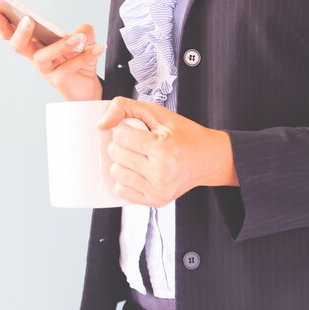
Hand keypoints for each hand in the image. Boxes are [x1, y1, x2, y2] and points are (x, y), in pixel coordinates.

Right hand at [0, 11, 106, 100]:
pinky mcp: (58, 82)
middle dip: (20, 32)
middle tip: (28, 20)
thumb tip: (82, 30)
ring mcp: (46, 71)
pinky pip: (68, 68)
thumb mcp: (84, 41)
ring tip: (78, 38)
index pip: (14, 34)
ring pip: (42, 57)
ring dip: (59, 45)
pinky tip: (98, 48)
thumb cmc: (79, 63)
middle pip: (19, 46)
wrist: (89, 89)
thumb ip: (84, 31)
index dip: (3, 24)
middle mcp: (37, 58)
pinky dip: (84, 57)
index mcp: (37, 45)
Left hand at [96, 96, 238, 206]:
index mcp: (163, 149)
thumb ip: (124, 108)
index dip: (125, 129)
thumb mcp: (156, 112)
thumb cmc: (184, 135)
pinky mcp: (155, 201)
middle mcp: (161, 173)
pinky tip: (140, 171)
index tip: (138, 131)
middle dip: (123, 145)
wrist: (208, 159)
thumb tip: (100, 125)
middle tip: (140, 144)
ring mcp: (158, 190)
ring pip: (116, 173)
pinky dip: (126, 179)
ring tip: (140, 157)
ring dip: (123, 162)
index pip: (120, 136)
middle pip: (116, 154)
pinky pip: (121, 190)